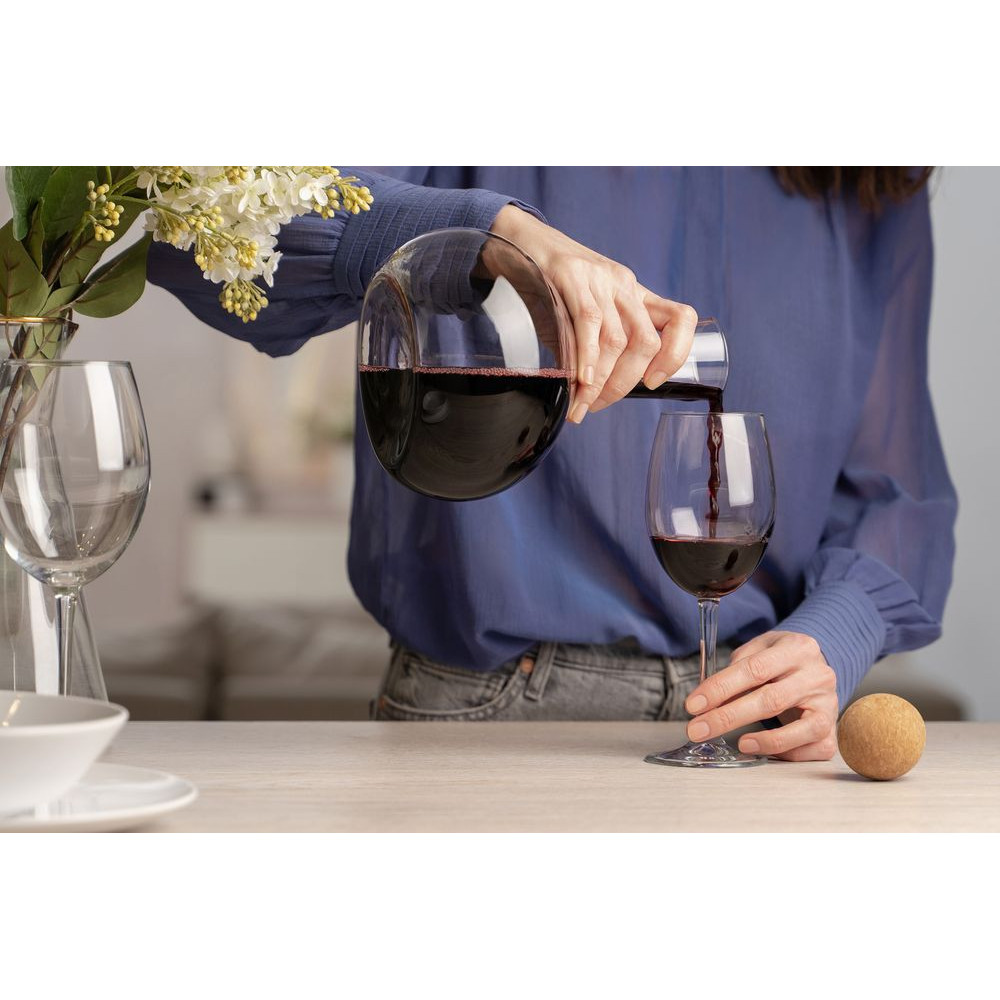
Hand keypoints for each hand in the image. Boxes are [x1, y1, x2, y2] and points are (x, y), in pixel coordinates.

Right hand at [489, 205, 697, 422]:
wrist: (514, 237)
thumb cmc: (546, 283)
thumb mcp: (579, 314)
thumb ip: (590, 347)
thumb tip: (588, 392)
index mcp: (633, 294)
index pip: (679, 319)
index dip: (676, 354)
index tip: (652, 382)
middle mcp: (623, 284)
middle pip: (644, 342)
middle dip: (623, 384)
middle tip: (596, 406)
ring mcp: (599, 278)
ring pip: (617, 340)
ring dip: (600, 382)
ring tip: (581, 404)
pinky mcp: (571, 274)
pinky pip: (588, 322)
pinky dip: (587, 359)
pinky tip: (579, 381)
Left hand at [684, 631, 839, 760]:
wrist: (816, 664)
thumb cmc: (780, 659)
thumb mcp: (759, 648)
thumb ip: (737, 667)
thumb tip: (710, 698)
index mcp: (796, 648)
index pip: (753, 669)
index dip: (720, 688)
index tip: (693, 704)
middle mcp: (817, 675)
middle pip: (771, 700)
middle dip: (728, 717)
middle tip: (698, 730)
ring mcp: (829, 704)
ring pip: (800, 729)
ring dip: (765, 741)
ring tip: (739, 743)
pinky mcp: (832, 728)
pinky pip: (812, 748)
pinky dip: (786, 752)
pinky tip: (763, 749)